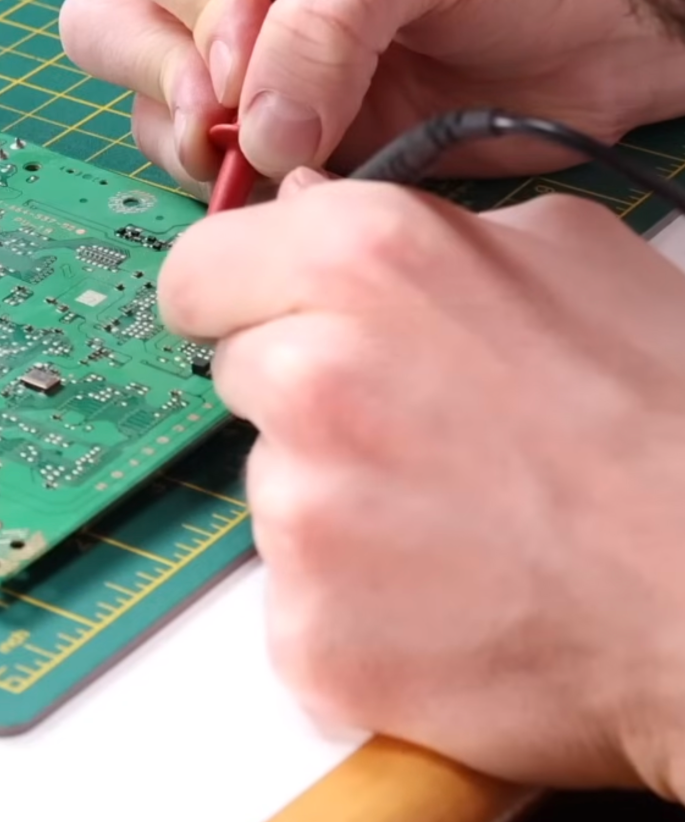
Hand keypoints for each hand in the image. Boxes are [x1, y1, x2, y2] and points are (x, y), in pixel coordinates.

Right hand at [62, 0, 684, 192]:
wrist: (631, 23)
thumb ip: (328, 25)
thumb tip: (259, 127)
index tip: (245, 42)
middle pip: (116, 6)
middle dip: (155, 64)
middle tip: (219, 110)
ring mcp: (253, 45)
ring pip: (149, 89)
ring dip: (181, 129)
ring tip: (251, 153)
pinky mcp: (284, 120)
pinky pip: (210, 155)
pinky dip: (228, 178)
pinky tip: (279, 178)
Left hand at [162, 172, 684, 793]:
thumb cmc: (675, 422)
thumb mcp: (572, 257)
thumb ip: (417, 224)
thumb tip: (307, 205)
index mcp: (359, 260)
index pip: (197, 272)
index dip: (236, 299)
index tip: (268, 324)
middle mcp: (308, 373)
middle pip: (240, 378)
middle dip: (306, 400)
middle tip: (420, 433)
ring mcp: (300, 510)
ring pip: (274, 490)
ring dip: (339, 504)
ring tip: (462, 520)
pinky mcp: (309, 629)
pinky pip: (300, 600)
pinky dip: (358, 605)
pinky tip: (453, 596)